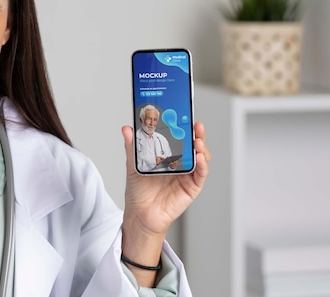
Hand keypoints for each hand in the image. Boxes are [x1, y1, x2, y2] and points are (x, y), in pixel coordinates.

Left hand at [120, 122, 210, 284]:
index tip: (184, 115)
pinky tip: (199, 157)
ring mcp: (188, 174)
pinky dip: (202, 165)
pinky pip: (200, 174)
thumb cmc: (139, 190)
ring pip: (201, 157)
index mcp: (169, 155)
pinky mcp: (192, 187)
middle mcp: (181, 163)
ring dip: (202, 147)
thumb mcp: (133, 164)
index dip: (184, 126)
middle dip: (197, 133)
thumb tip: (127, 128)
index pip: (180, 137)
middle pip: (194, 144)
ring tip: (197, 141)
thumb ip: (132, 146)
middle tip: (195, 125)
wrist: (140, 213)